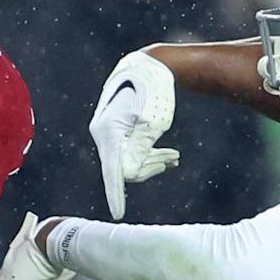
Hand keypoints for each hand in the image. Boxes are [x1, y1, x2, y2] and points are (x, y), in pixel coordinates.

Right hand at [89, 51, 178, 218]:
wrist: (151, 65)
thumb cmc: (154, 91)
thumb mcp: (152, 121)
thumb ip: (140, 149)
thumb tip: (129, 173)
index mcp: (108, 132)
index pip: (112, 170)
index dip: (116, 193)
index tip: (118, 214)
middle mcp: (104, 135)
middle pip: (125, 167)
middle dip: (150, 168)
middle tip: (173, 159)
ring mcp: (111, 134)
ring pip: (131, 160)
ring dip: (154, 161)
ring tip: (175, 157)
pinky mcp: (121, 132)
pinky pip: (133, 152)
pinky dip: (151, 155)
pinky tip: (170, 155)